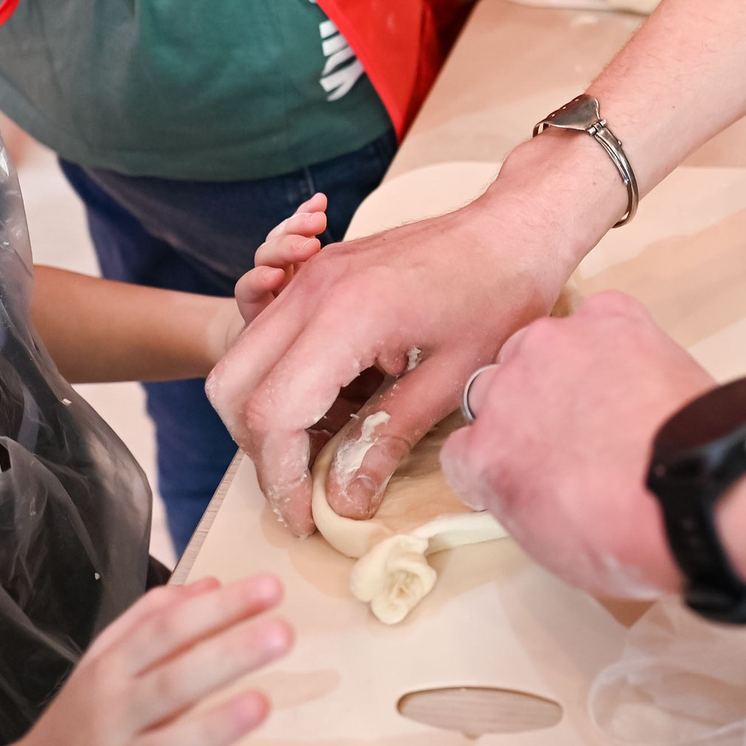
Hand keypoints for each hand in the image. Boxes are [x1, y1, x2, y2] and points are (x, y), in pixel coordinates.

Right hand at [0, 575, 289, 745]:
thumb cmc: (74, 739)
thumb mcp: (101, 674)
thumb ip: (148, 627)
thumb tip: (206, 586)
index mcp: (108, 661)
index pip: (164, 619)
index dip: (215, 600)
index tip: (265, 584)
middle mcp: (108, 691)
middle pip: (168, 642)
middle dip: (225, 615)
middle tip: (275, 593)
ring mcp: (112, 734)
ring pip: (172, 687)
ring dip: (227, 658)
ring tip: (277, 638)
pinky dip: (211, 726)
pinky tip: (252, 710)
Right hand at [206, 155, 598, 534]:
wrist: (513, 228)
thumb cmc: (500, 296)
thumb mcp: (453, 379)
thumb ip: (388, 439)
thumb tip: (342, 501)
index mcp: (345, 315)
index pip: (272, 412)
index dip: (280, 477)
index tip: (304, 518)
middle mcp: (311, 291)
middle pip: (232, 386)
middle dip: (257, 449)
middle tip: (302, 489)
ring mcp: (310, 278)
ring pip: (241, 360)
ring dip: (266, 415)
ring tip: (324, 450)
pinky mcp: (318, 277)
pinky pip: (269, 338)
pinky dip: (281, 382)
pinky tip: (334, 407)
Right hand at [442, 292, 706, 599]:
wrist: (697, 489)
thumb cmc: (632, 533)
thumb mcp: (550, 546)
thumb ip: (519, 499)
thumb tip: (530, 483)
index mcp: (483, 456)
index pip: (464, 451)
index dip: (498, 461)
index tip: (526, 470)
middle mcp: (504, 390)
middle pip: (494, 390)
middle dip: (523, 411)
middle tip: (572, 437)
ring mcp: (553, 346)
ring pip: (539, 346)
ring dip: (562, 369)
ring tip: (611, 400)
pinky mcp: (607, 317)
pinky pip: (598, 317)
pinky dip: (614, 338)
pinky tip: (638, 370)